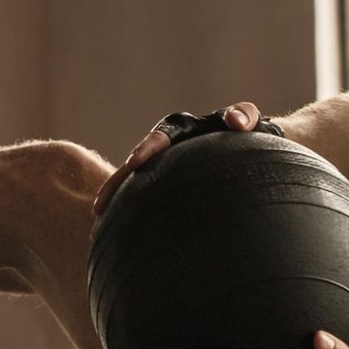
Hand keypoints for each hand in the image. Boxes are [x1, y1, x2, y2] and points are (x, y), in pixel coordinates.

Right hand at [91, 101, 266, 224]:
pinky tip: (117, 233)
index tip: (134, 162)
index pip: (161, 137)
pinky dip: (129, 209)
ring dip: (115, 199)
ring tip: (98, 222)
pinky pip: (143, 196)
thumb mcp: (250, 122)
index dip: (146, 148)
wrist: (247, 147)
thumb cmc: (249, 133)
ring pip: (133, 182)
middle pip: (135, 163)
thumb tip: (236, 122)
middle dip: (116, 182)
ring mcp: (164, 166)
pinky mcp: (165, 184)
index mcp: (182, 129)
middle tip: (101, 204)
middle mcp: (166, 146)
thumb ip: (244, 116)